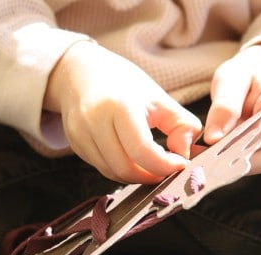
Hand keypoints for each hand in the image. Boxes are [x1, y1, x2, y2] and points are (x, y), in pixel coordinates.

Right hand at [44, 41, 201, 183]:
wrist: (81, 73)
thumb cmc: (124, 85)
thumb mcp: (159, 98)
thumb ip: (182, 126)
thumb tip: (185, 155)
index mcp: (120, 106)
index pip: (143, 151)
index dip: (165, 165)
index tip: (180, 163)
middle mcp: (95, 121)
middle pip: (126, 168)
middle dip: (152, 175)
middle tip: (167, 169)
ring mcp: (81, 135)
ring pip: (113, 173)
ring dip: (137, 176)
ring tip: (152, 165)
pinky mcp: (75, 145)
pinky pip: (102, 169)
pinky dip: (122, 170)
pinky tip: (133, 160)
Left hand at [204, 43, 260, 173]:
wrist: (255, 77)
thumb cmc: (244, 75)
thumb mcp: (232, 78)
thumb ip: (225, 105)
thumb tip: (213, 139)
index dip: (242, 140)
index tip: (214, 144)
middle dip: (240, 161)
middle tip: (208, 162)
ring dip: (235, 167)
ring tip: (207, 164)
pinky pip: (254, 165)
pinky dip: (233, 167)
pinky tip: (211, 164)